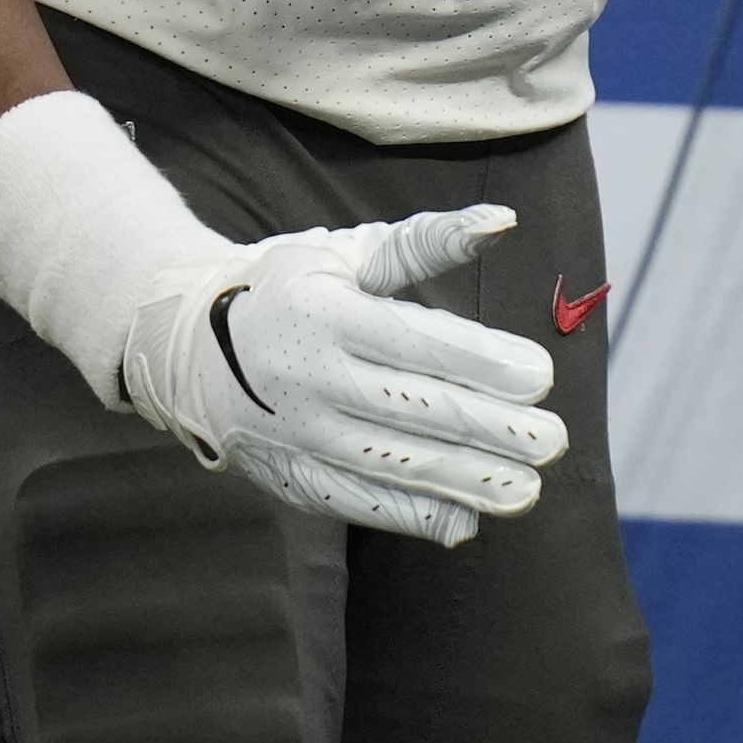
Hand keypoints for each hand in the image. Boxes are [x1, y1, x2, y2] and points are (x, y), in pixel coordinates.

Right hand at [121, 205, 566, 545]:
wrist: (186, 347)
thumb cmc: (288, 287)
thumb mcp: (347, 253)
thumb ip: (426, 242)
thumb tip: (503, 222)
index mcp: (326, 315)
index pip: (419, 343)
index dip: (484, 363)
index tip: (542, 378)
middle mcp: (309, 380)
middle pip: (416, 409)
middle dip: (492, 429)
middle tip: (555, 441)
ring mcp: (298, 436)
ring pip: (394, 464)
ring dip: (468, 481)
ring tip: (528, 488)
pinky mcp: (291, 480)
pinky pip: (360, 503)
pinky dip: (414, 515)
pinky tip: (466, 520)